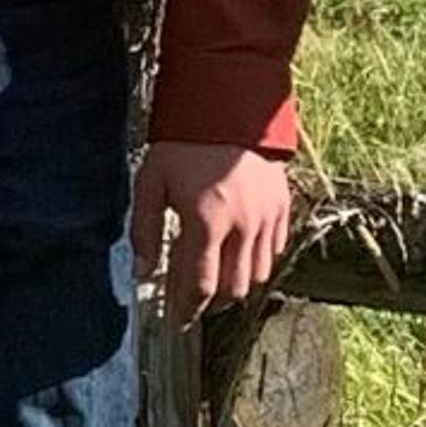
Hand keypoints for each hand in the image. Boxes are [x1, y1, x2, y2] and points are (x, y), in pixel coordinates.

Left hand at [135, 139, 291, 318]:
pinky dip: (258, 260)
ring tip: (216, 278)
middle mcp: (243, 225)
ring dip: (237, 283)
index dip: (189, 308)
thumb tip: (142, 273)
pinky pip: (276, 249)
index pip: (201, 284)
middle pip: (234, 288)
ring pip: (259, 273)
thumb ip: (144, 230)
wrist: (227, 107)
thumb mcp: (151, 182)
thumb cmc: (182, 144)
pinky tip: (239, 253)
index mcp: (207, 221)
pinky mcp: (284, 206)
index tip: (178, 319)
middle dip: (212, 302)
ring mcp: (268, 217)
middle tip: (194, 302)